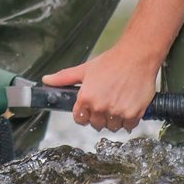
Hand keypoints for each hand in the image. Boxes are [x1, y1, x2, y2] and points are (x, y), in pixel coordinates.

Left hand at [41, 45, 157, 132]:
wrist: (136, 57)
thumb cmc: (112, 62)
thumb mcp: (85, 69)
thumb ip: (64, 78)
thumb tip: (47, 80)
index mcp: (86, 98)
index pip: (79, 119)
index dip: (84, 114)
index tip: (89, 109)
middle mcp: (100, 107)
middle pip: (96, 125)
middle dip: (99, 117)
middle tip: (105, 103)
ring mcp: (117, 112)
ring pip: (112, 127)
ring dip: (114, 120)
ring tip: (117, 104)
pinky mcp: (133, 114)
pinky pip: (128, 126)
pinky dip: (128, 120)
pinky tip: (127, 107)